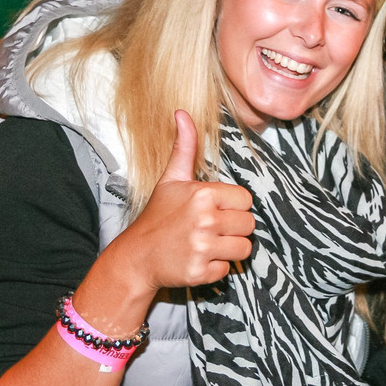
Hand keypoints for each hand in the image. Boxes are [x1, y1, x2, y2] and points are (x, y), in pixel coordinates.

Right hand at [111, 110, 254, 293]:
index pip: (246, 200)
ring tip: (207, 243)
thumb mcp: (171, 179)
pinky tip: (198, 259)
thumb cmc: (158, 216)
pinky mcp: (200, 272)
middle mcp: (205, 220)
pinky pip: (228, 270)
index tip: (215, 210)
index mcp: (203, 194)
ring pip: (244, 249)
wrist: (136, 256)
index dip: (233, 207)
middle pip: (249, 225)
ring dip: (229, 249)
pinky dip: (216, 268)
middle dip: (233, 228)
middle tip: (210, 229)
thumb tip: (182, 113)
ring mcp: (202, 247)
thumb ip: (184, 147)